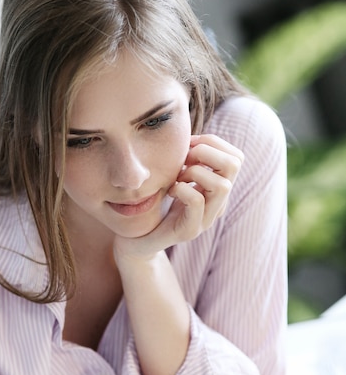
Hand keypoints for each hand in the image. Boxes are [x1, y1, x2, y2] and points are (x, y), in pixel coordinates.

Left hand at [115, 134, 242, 259]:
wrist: (138, 239)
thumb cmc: (156, 203)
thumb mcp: (174, 174)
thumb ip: (187, 157)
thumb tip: (191, 134)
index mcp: (218, 189)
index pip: (236, 157)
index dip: (212, 143)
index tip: (188, 147)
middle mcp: (218, 204)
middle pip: (234, 165)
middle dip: (206, 153)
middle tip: (183, 161)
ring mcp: (206, 219)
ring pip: (222, 185)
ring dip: (195, 172)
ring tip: (177, 177)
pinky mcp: (189, 231)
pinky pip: (197, 202)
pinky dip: (182, 189)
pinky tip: (170, 191)